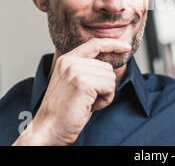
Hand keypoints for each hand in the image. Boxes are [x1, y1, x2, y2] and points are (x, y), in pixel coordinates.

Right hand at [13, 38, 130, 145]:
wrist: (49, 129)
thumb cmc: (64, 111)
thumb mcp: (75, 84)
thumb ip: (88, 71)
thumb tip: (109, 67)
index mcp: (66, 60)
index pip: (94, 44)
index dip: (112, 44)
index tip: (126, 46)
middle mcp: (70, 62)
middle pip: (107, 67)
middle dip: (104, 86)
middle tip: (88, 99)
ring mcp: (75, 70)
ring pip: (110, 77)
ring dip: (105, 94)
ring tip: (87, 103)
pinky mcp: (83, 82)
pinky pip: (110, 87)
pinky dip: (105, 100)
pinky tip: (90, 106)